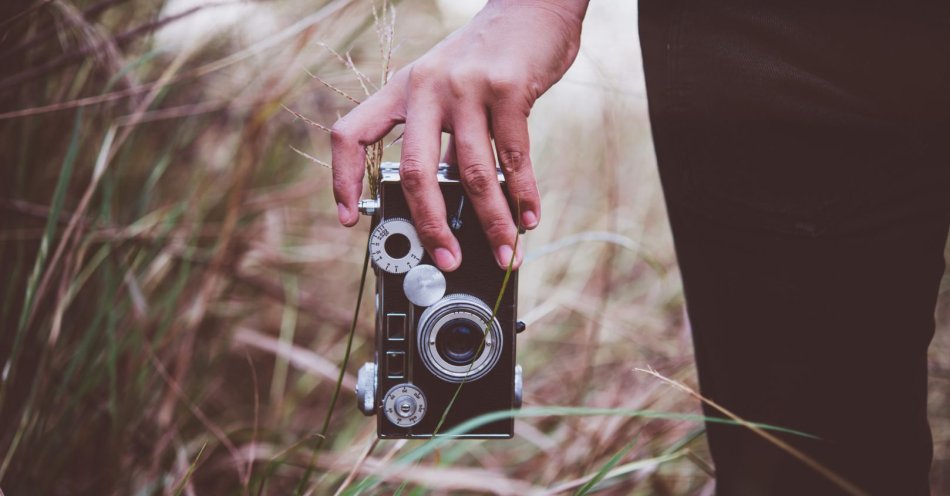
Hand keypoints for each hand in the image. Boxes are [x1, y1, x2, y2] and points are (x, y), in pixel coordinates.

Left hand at [331, 0, 586, 270]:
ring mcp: (467, 87)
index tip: (350, 219)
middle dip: (430, 225)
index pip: (351, 133)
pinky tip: (528, 218)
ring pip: (471, 173)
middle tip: (446, 259)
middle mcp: (426, 87)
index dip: (343, 179)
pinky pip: (513, 157)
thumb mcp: (449, 89)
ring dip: (491, 222)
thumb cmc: (489, 58)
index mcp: (403, 90)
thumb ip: (442, 138)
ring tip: (504, 252)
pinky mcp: (508, 88)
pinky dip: (523, 195)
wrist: (533, 8)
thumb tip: (445, 204)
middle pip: (414, 172)